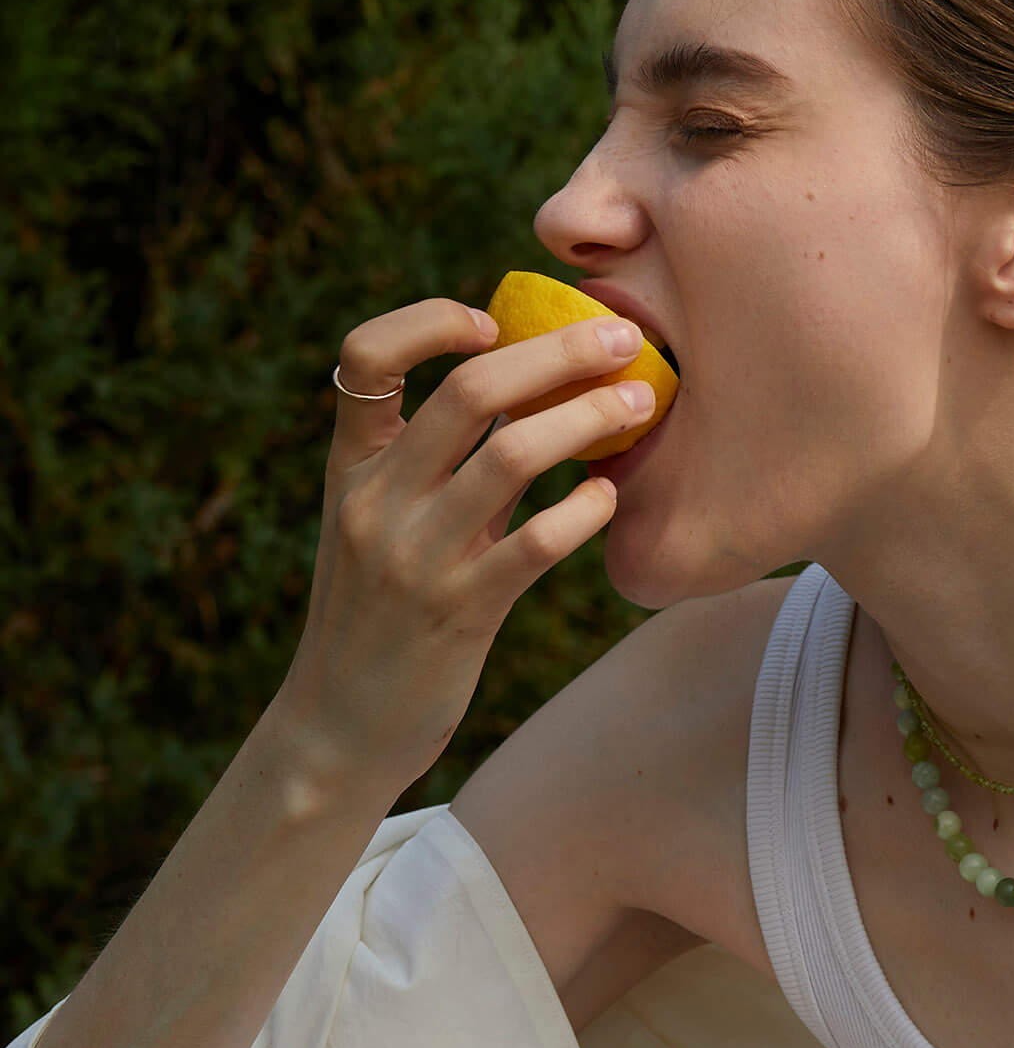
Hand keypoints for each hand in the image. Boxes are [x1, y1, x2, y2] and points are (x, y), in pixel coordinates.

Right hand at [276, 297, 650, 790]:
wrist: (339, 726)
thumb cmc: (383, 613)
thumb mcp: (389, 524)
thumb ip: (445, 462)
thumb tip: (531, 387)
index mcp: (351, 466)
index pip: (365, 356)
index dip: (428, 321)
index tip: (492, 321)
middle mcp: (375, 499)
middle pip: (470, 391)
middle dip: (559, 352)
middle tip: (625, 335)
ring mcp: (414, 554)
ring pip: (514, 455)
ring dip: (590, 419)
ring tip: (640, 403)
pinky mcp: (458, 610)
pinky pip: (537, 543)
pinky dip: (585, 510)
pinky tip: (611, 497)